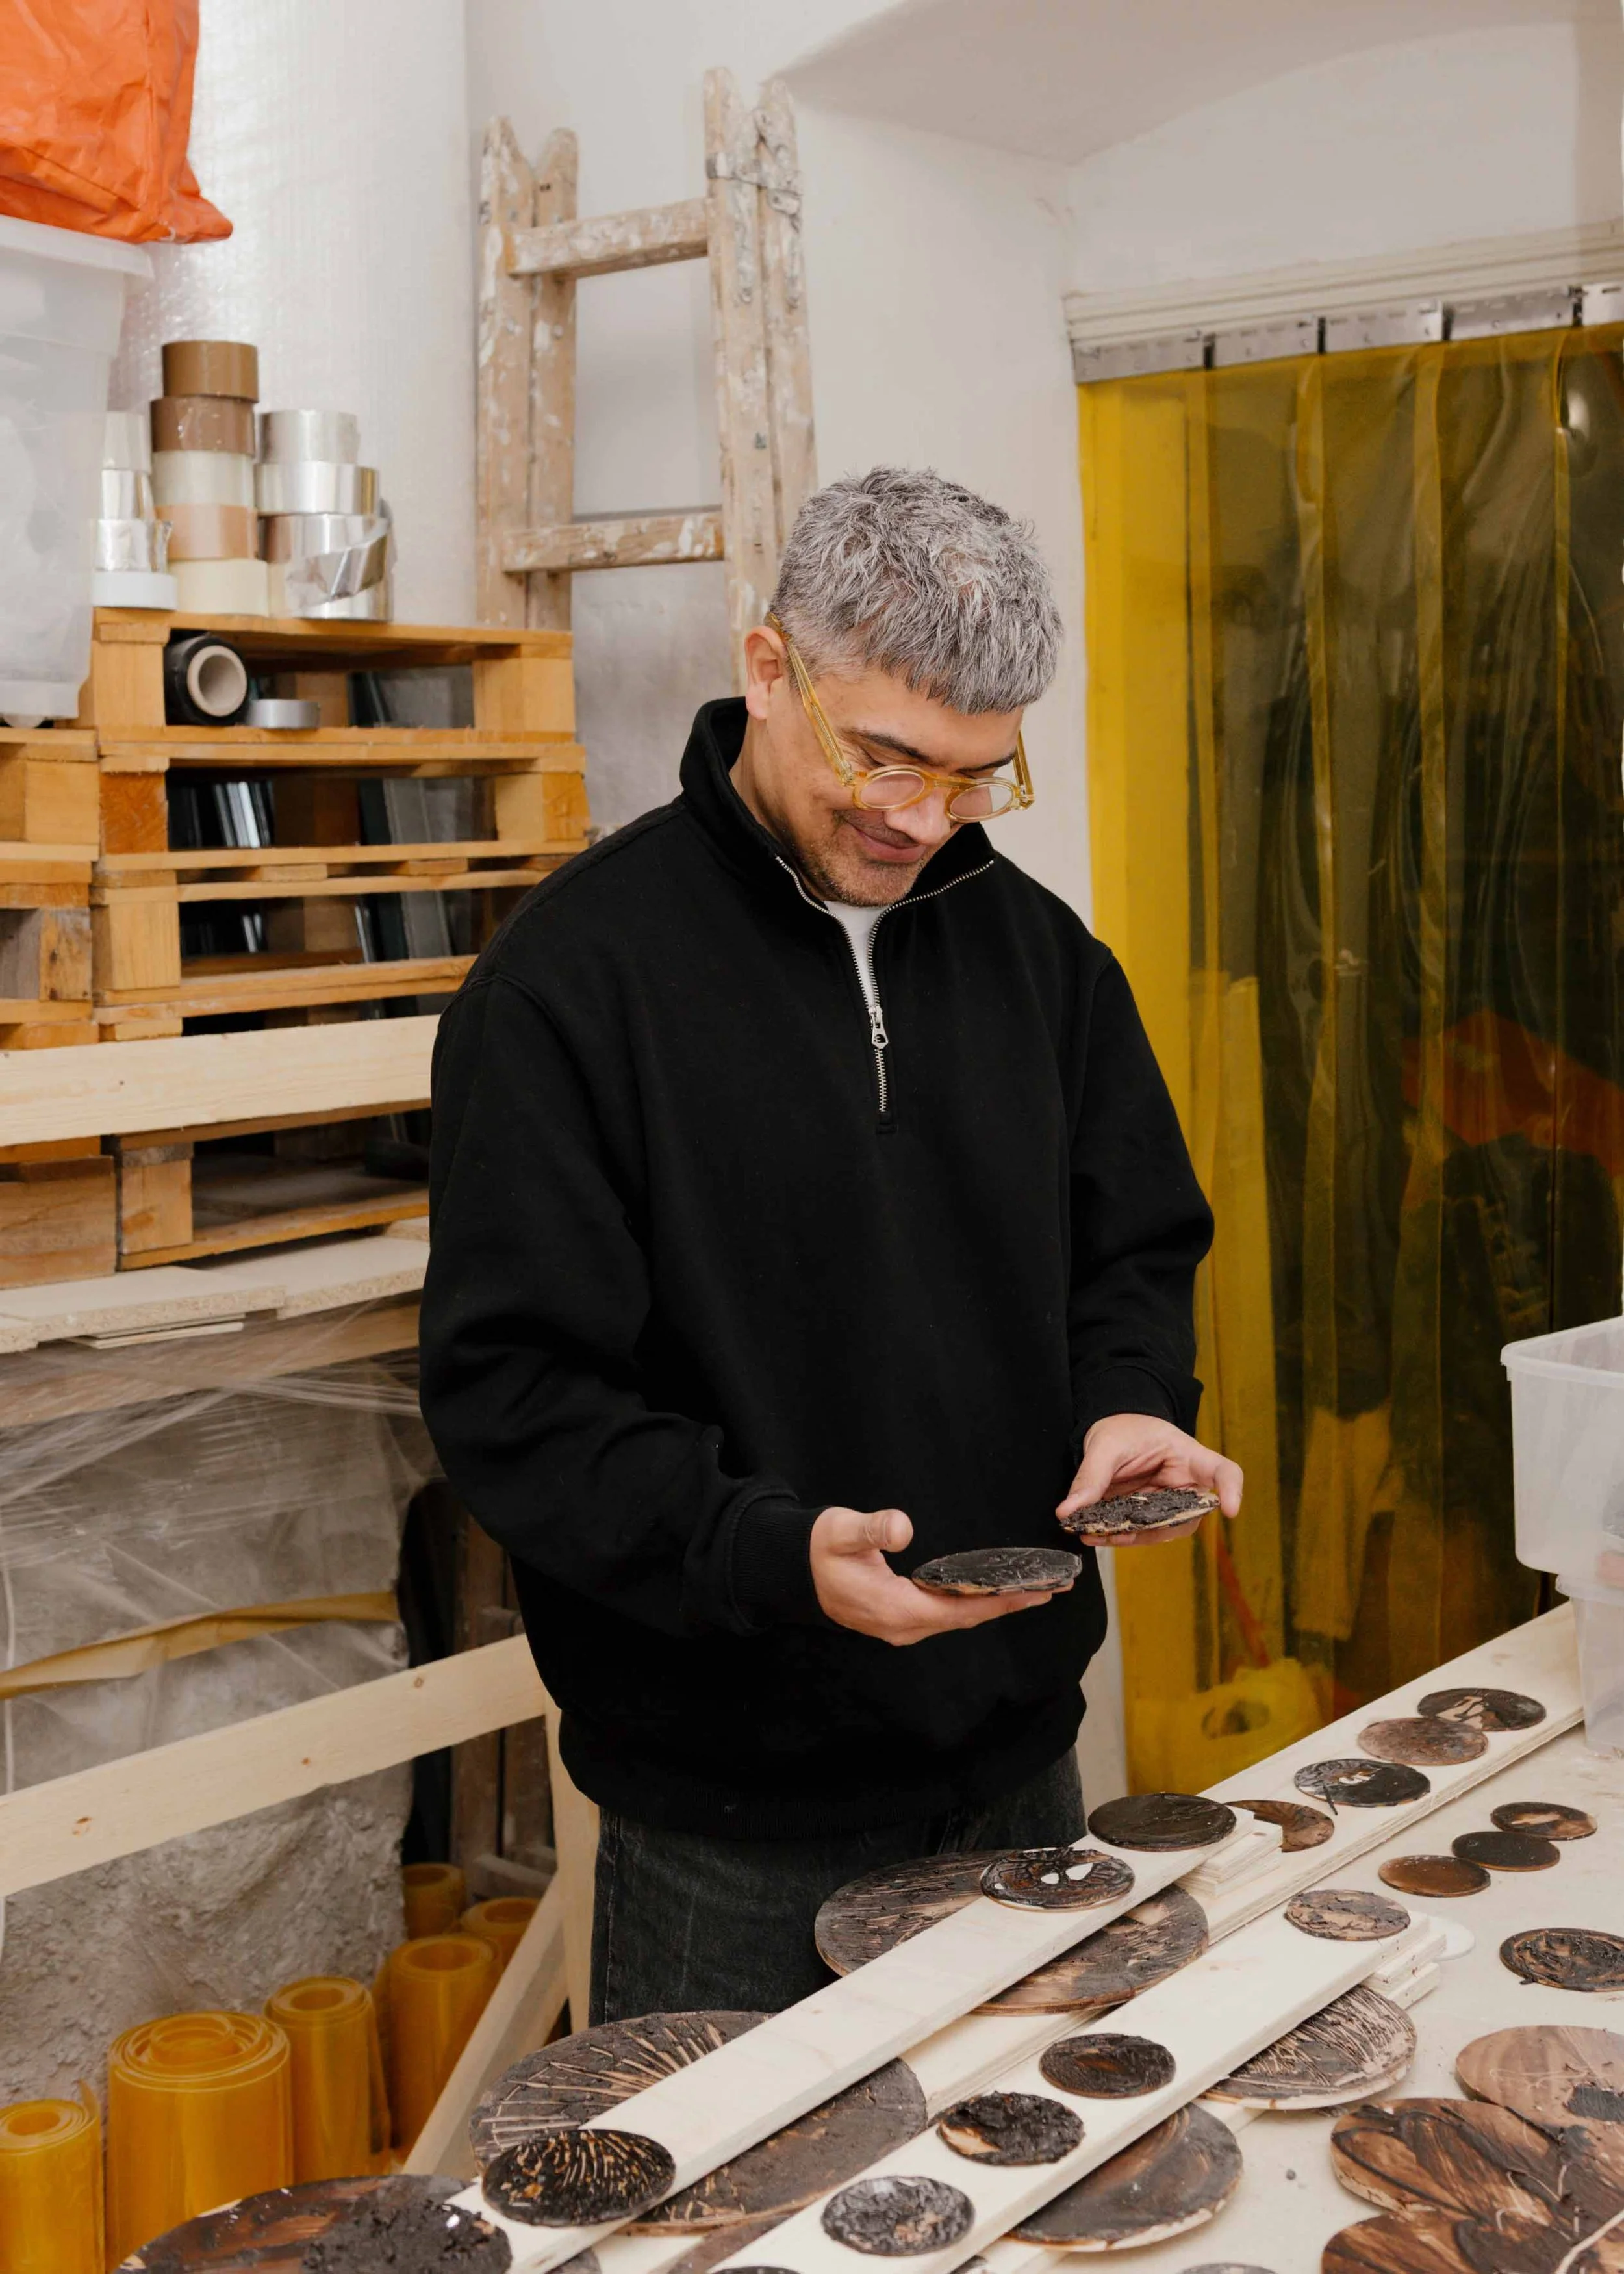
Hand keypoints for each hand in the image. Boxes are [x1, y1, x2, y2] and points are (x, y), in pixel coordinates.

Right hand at [810, 1506, 1067, 1645]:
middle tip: (1049, 1588)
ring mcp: (900, 1625)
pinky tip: (991, 1592)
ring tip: (1030, 1590)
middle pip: (966, 1618)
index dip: (998, 1601)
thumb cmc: (817, 1549)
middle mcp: (902, 1625)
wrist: (790, 1571)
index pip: (958, 1608)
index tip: (1033, 1591)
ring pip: (957, 1618)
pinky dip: (973, 1604)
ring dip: (993, 1605)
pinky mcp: (899, 1618)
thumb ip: (871, 1530)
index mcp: (894, 1608)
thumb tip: (902, 1528)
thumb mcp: (840, 1532)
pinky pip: (946, 1614)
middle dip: (1007, 1603)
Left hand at [1056, 1414, 1241, 1545]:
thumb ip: (1092, 1476)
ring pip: (1161, 1530)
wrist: (1110, 1427)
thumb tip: (1068, 1511)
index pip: (1223, 1472)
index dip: (1232, 1490)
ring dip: (1129, 1537)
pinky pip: (1139, 1531)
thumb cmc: (1121, 1426)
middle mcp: (1185, 1483)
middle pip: (1189, 1515)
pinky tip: (1092, 1535)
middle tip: (1117, 1531)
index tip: (1231, 1510)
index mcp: (1188, 1455)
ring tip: (1093, 1534)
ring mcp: (1168, 1501)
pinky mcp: (1148, 1513)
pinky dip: (1116, 1536)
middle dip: (1152, 1528)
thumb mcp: (1106, 1445)